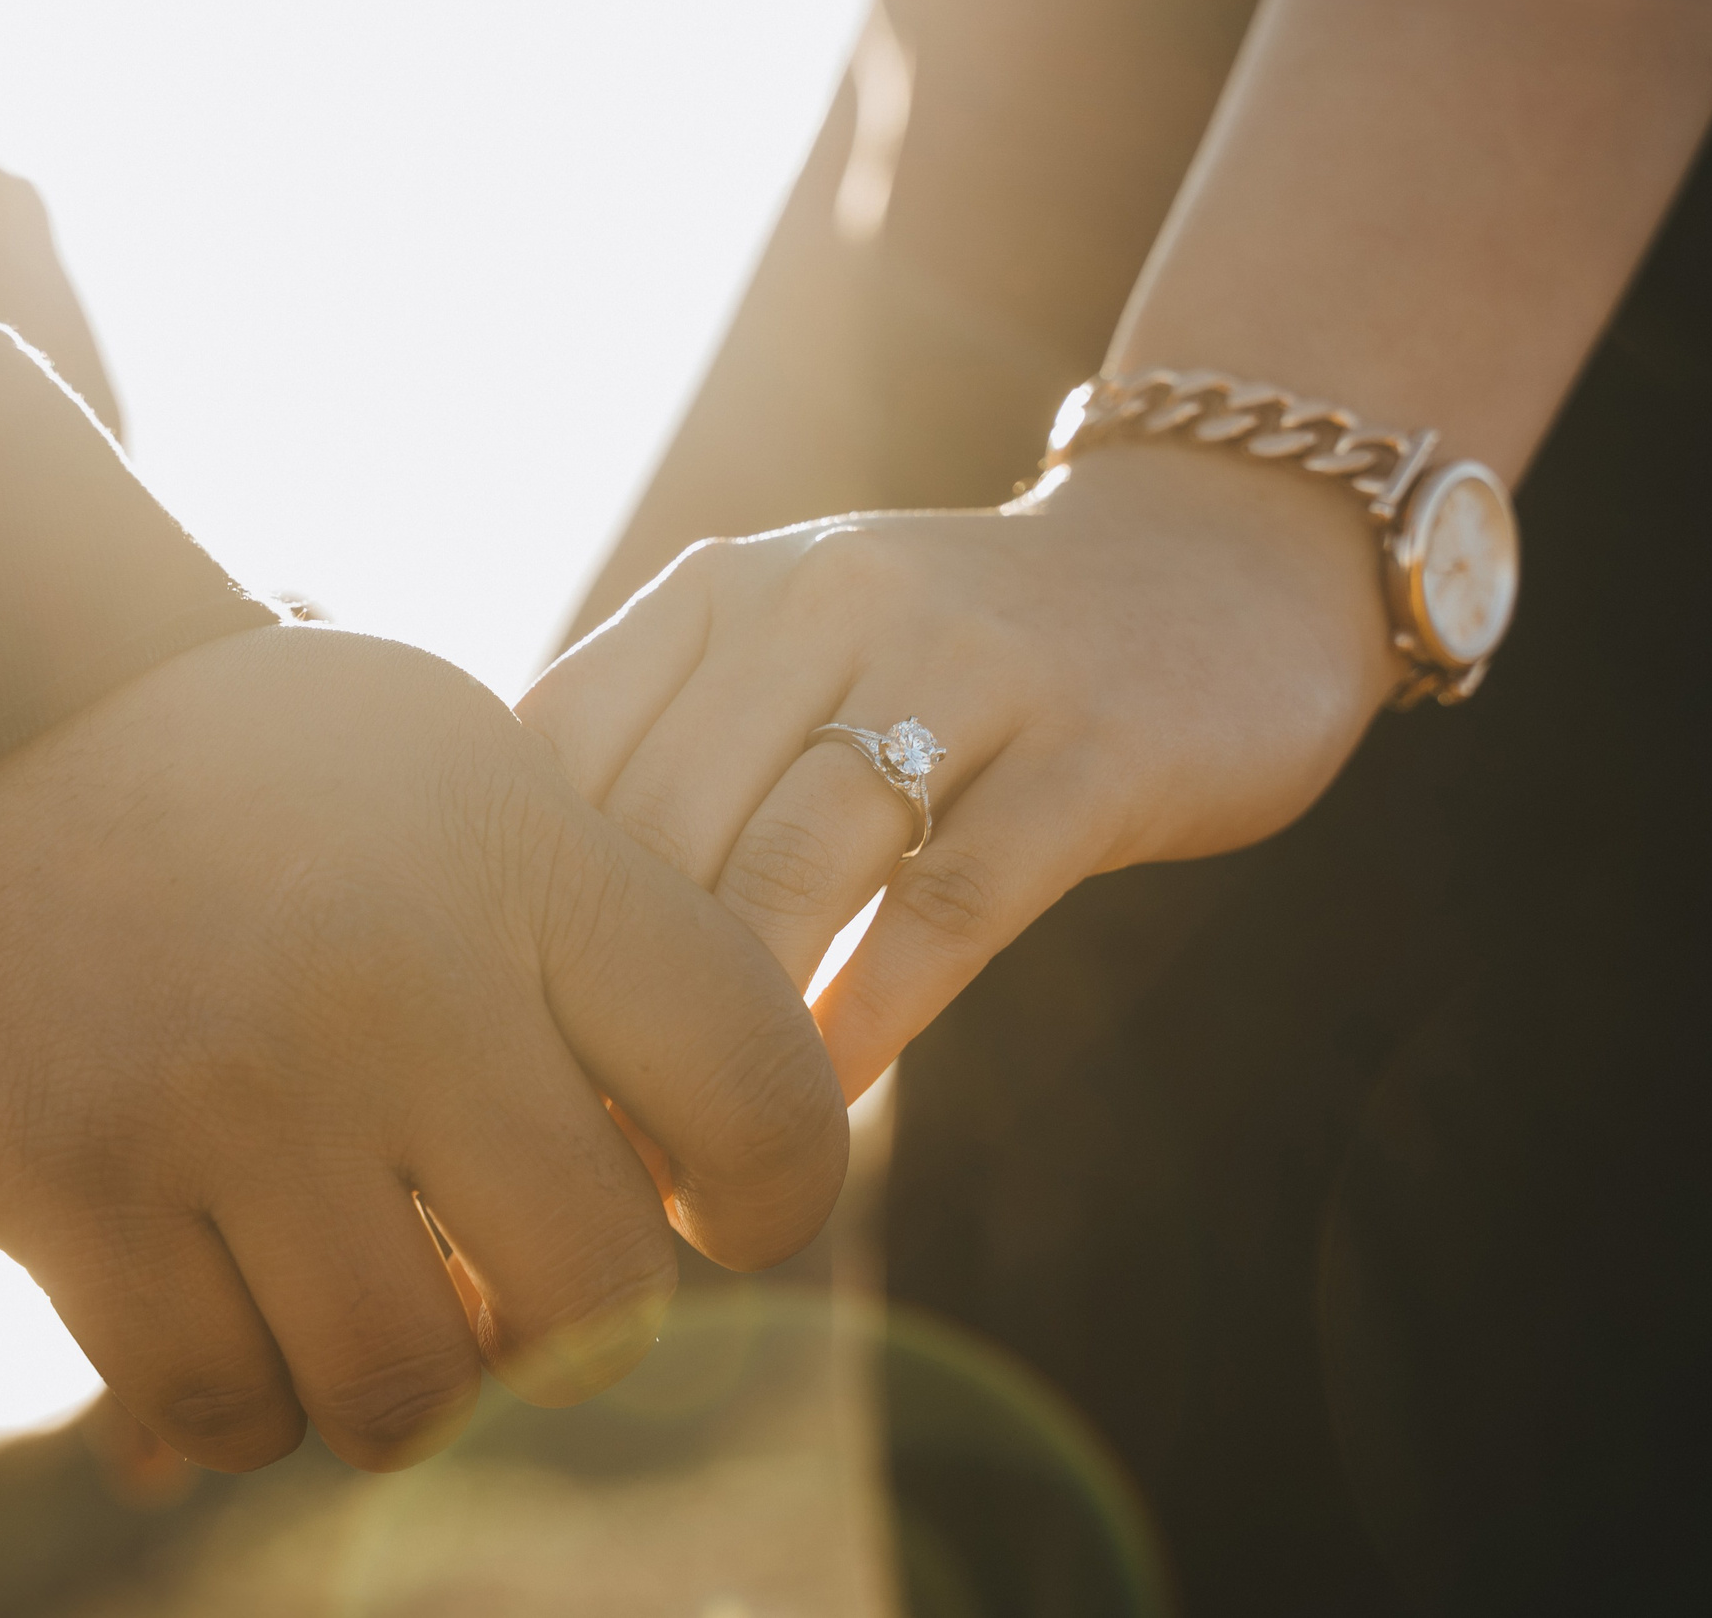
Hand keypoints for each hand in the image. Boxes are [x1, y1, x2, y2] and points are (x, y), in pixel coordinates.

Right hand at [0, 625, 845, 1472]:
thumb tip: (698, 1177)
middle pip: (602, 1299)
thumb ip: (587, 944)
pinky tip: (236, 1304)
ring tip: (365, 1292)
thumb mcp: (450, 777)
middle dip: (577, 1327)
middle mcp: (399, 983)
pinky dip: (250, 1394)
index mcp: (522, 860)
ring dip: (406, 1380)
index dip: (775, 1194)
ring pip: (410, 1391)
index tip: (708, 1205)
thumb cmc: (240, 765)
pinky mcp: (74, 1189)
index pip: (762, 1088)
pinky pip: (226, 1408)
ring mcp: (232, 1098)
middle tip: (519, 1278)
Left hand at [518, 445, 1407, 1099]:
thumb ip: (663, 750)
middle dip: (603, 997)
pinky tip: (820, 1102)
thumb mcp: (792, 647)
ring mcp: (968, 665)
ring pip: (791, 865)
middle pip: (659, 825)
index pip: (558, 752)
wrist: (1218, 559)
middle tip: (578, 1147)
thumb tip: (500, 929)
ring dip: (728, 1029)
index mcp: (724, 588)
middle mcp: (826, 599)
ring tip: (691, 1152)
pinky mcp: (1094, 748)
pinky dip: (869, 1013)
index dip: (508, 912)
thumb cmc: (956, 651)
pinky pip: (949, 903)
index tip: (494, 1048)